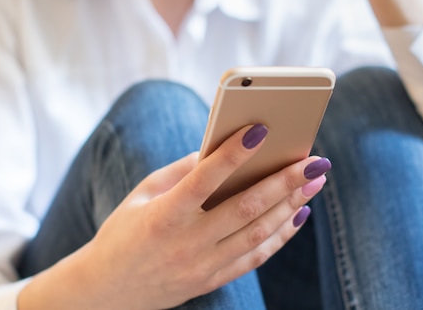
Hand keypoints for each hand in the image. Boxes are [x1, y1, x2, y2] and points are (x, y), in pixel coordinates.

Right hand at [80, 124, 329, 309]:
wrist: (108, 292)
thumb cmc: (124, 231)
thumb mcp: (143, 194)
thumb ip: (182, 170)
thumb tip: (221, 147)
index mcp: (164, 215)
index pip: (205, 179)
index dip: (233, 153)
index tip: (261, 129)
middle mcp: (187, 243)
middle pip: (245, 208)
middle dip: (284, 181)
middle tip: (315, 159)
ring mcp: (202, 266)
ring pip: (258, 233)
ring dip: (291, 205)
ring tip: (315, 181)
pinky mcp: (212, 280)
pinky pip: (254, 257)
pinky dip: (281, 235)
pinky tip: (299, 213)